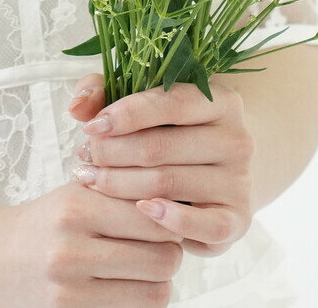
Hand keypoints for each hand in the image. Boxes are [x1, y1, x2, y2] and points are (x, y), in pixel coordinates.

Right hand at [0, 179, 183, 307]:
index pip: (156, 217)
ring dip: (156, 283)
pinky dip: (135, 302)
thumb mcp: (75, 193)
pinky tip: (122, 288)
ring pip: (155, 294)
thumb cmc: (42, 224)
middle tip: (157, 248)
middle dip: (169, 254)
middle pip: (163, 259)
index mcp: (76, 207)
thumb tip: (183, 201)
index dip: (170, 220)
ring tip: (141, 270)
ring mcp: (69, 290)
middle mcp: (72, 249)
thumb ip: (122, 191)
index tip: (164, 220)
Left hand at [65, 71, 254, 257]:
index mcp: (220, 101)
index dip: (125, 114)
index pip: (170, 102)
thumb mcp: (145, 105)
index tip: (91, 127)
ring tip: (93, 181)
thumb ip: (107, 92)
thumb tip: (77, 106)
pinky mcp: (236, 219)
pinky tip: (140, 210)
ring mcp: (239, 181)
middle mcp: (237, 139)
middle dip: (113, 153)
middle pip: (161, 146)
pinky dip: (169, 220)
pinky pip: (204, 225)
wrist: (218, 176)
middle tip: (85, 159)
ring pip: (169, 183)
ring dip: (121, 184)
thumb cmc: (172, 134)